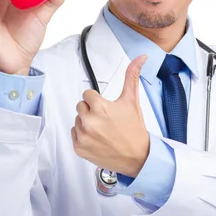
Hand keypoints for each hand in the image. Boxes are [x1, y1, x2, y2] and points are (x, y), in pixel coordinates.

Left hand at [71, 55, 149, 177]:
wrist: (137, 157)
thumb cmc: (135, 130)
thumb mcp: (132, 101)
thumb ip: (132, 76)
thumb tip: (140, 58)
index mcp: (100, 107)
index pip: (87, 94)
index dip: (97, 101)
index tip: (106, 109)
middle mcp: (89, 121)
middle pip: (81, 106)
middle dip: (92, 111)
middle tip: (106, 120)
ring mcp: (83, 135)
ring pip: (77, 120)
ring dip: (87, 123)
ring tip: (103, 131)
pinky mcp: (79, 148)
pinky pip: (74, 134)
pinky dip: (84, 137)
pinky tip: (97, 139)